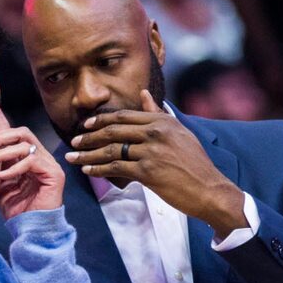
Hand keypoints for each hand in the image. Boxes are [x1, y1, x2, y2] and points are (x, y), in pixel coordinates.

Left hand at [0, 127, 63, 219]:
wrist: (30, 230)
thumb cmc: (17, 211)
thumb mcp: (5, 184)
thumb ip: (2, 166)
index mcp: (33, 159)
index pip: (18, 136)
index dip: (1, 136)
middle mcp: (44, 158)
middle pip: (23, 134)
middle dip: (2, 138)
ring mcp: (50, 165)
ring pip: (26, 145)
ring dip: (3, 152)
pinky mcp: (54, 174)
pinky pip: (32, 161)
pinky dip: (14, 167)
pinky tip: (2, 176)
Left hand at [64, 89, 245, 237]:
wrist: (209, 189)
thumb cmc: (194, 164)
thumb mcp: (179, 132)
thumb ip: (157, 113)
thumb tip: (142, 92)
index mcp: (162, 121)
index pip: (124, 116)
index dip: (101, 120)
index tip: (86, 125)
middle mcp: (155, 132)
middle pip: (113, 130)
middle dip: (89, 136)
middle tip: (73, 141)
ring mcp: (151, 151)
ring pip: (111, 150)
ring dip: (88, 153)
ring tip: (73, 157)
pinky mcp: (148, 172)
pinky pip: (115, 168)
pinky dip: (98, 169)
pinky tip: (88, 170)